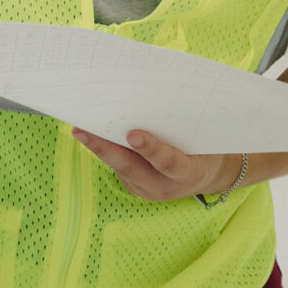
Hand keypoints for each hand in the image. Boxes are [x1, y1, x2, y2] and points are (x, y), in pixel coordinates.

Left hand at [71, 128, 231, 201]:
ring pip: (120, 168)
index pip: (169, 162)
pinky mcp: (136, 187)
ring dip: (99, 148)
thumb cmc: (206, 147)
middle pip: (130, 168)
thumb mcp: (204, 138)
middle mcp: (165, 188)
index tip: (133, 134)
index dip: (151, 149)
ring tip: (79, 129)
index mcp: (189, 174)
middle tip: (83, 131)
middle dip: (105, 148)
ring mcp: (147, 191)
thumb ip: (183, 127)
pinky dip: (106, 150)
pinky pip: (119, 167)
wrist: (207, 175)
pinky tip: (92, 134)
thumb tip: (153, 97)